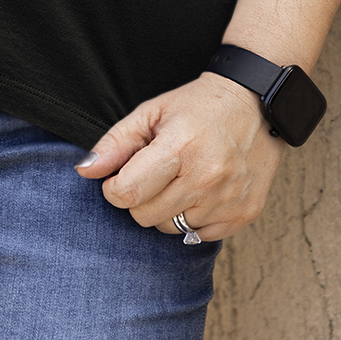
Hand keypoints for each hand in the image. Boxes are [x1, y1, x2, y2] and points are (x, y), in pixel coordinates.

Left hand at [76, 71, 284, 241]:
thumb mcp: (152, 113)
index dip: (114, 187)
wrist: (255, 103)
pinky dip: (194, 217)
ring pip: (171, 229)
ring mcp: (229, 199)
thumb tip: (85, 170)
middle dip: (139, 198)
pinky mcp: (244, 214)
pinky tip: (203, 190)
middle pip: (145, 216)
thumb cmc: (197, 107)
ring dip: (168, 209)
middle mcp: (207, 177)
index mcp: (180, 147)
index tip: (122, 175)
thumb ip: (116, 143)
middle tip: (155, 173)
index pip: (127, 193)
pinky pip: (200, 235)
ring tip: (182, 178)